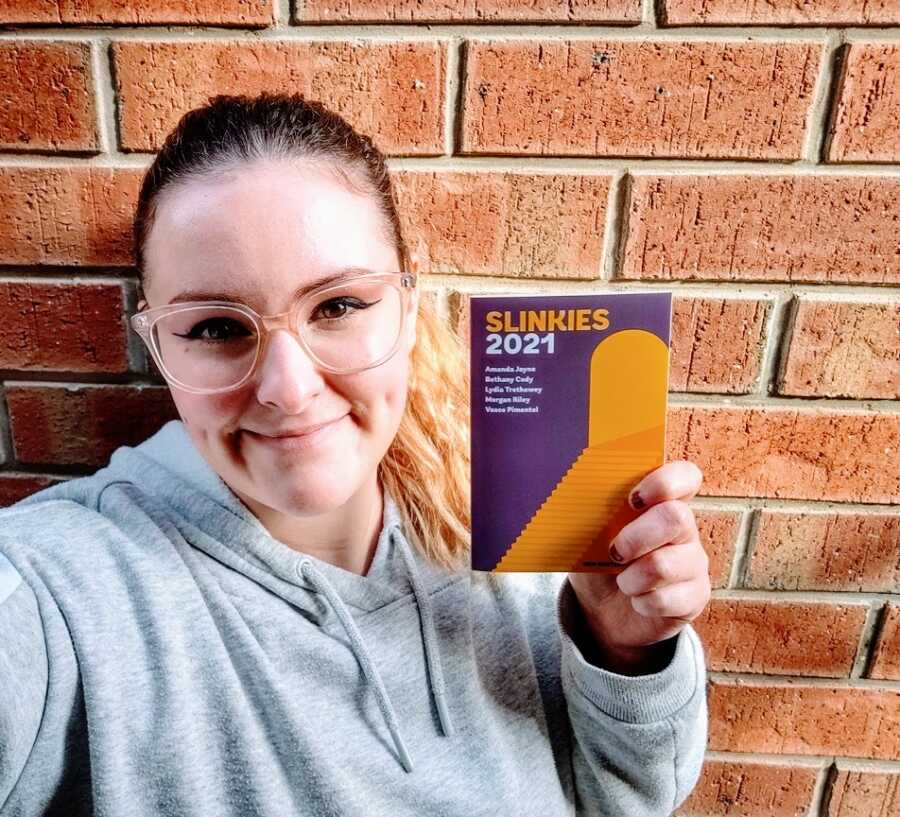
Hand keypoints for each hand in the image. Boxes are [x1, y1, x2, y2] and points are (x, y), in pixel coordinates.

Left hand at [567, 460, 709, 671]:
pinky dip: (641, 603)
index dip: (665, 481)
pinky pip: (667, 600)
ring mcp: (694, 562)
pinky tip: (637, 600)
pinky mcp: (696, 596)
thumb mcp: (589, 534)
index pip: (684, 476)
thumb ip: (591, 513)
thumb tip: (570, 496)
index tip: (633, 499)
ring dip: (631, 579)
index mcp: (660, 502)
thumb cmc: (598, 561)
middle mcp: (684, 528)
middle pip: (676, 517)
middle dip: (635, 537)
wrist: (604, 610)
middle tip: (613, 553)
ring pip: (665, 565)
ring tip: (622, 582)